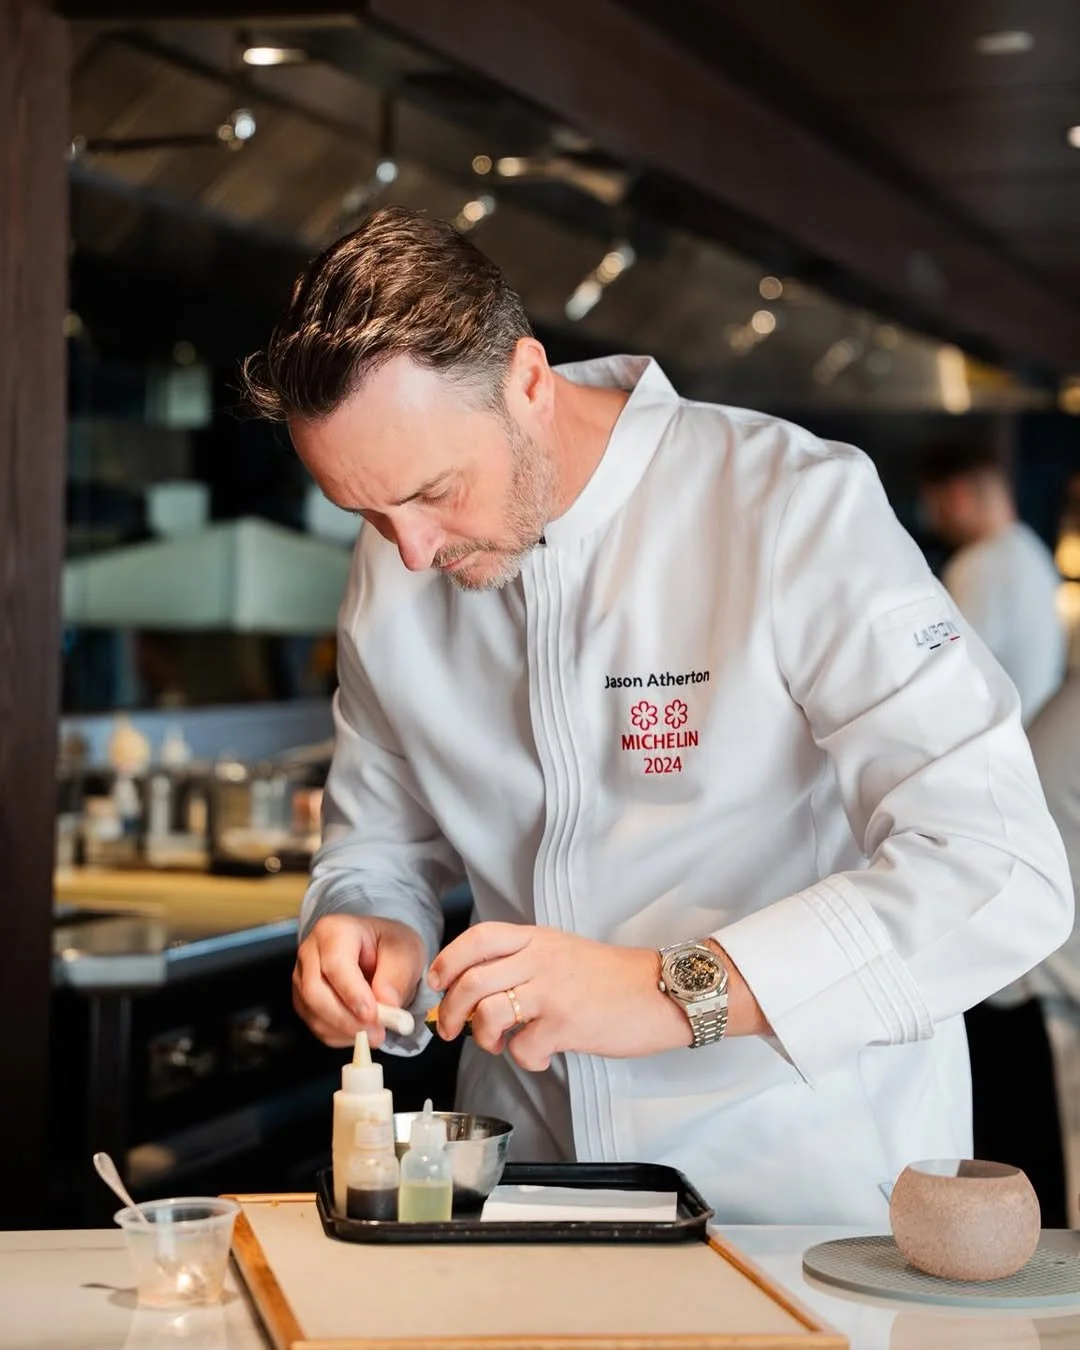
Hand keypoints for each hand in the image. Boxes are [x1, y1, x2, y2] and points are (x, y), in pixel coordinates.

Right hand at [293, 913, 425, 1049]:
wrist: (380, 951)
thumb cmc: (390, 946)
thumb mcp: (406, 952)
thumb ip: (397, 976)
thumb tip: (386, 1003)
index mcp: (333, 930)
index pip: (335, 964)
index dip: (352, 993)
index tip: (373, 1015)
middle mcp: (310, 952)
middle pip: (315, 992)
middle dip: (346, 1019)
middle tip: (377, 1033)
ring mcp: (302, 978)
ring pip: (313, 1013)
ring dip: (345, 1030)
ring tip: (375, 1033)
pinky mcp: (303, 1000)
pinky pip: (315, 1025)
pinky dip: (340, 1035)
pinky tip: (361, 1031)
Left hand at [428, 923, 692, 1070]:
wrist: (663, 992)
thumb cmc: (614, 979)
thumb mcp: (565, 953)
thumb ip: (527, 964)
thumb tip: (482, 994)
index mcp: (538, 939)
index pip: (478, 938)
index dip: (448, 960)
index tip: (437, 983)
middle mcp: (541, 959)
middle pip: (471, 980)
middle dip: (449, 1011)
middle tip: (450, 1029)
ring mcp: (553, 990)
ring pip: (488, 1013)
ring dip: (482, 1037)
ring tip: (497, 1045)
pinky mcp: (567, 1023)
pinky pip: (523, 1047)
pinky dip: (524, 1059)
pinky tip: (540, 1057)